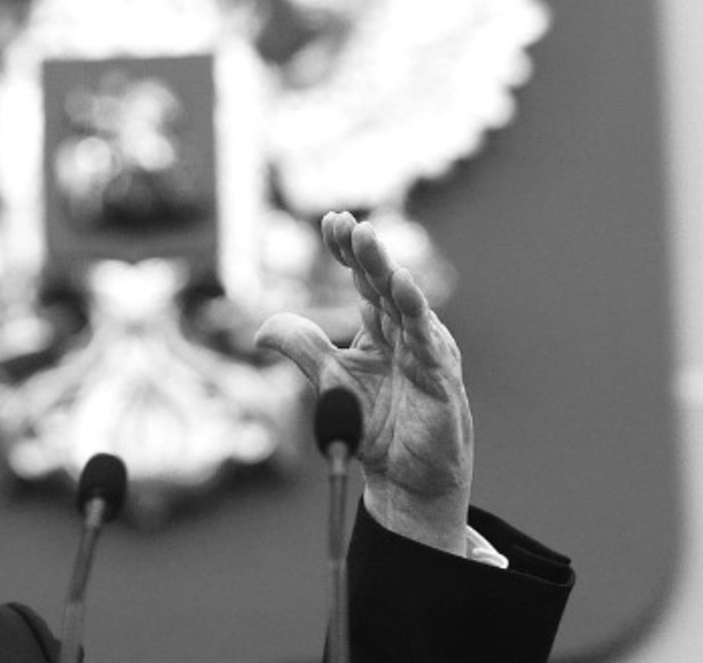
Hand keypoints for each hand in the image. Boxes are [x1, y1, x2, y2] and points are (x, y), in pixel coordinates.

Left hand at [256, 211, 472, 554]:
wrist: (407, 480)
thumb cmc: (377, 428)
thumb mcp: (331, 384)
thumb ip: (303, 350)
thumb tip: (261, 329)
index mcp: (380, 330)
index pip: (363, 280)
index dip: (348, 252)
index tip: (330, 222)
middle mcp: (405, 334)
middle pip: (383, 283)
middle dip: (365, 252)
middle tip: (347, 222)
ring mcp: (426, 353)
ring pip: (406, 303)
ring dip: (387, 270)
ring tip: (368, 240)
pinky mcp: (441, 379)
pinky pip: (428, 340)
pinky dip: (416, 313)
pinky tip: (403, 287)